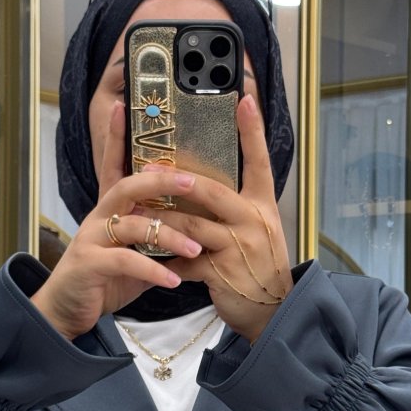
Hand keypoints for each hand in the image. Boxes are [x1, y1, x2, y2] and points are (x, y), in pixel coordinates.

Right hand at [31, 100, 206, 340]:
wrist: (67, 312)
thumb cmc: (104, 281)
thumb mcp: (135, 255)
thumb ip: (157, 239)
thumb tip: (194, 229)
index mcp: (109, 210)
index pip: (113, 166)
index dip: (116, 136)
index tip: (122, 106)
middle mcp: (98, 218)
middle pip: (127, 186)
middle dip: (160, 180)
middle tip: (192, 180)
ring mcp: (91, 240)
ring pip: (132, 225)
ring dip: (169, 236)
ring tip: (196, 249)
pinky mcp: (89, 265)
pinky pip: (126, 261)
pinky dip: (153, 270)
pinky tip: (174, 280)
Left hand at [148, 93, 291, 343]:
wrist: (272, 312)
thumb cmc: (256, 268)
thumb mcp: (257, 231)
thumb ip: (235, 208)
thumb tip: (200, 185)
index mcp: (262, 206)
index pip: (259, 161)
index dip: (252, 130)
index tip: (244, 98)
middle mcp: (254, 221)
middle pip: (211, 190)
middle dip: (176, 180)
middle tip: (146, 169)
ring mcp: (239, 247)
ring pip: (191, 226)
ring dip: (162, 222)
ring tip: (137, 217)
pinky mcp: (223, 274)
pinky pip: (186, 262)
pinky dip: (168, 263)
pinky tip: (155, 263)